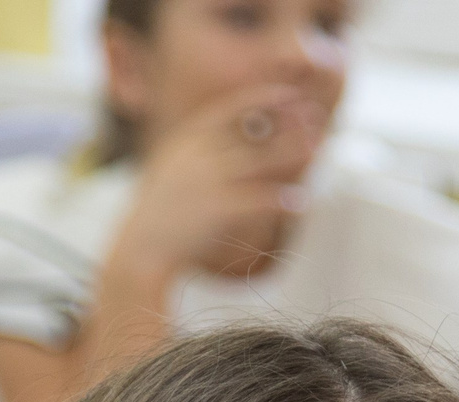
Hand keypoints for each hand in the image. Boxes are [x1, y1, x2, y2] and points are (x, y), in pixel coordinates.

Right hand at [99, 82, 326, 293]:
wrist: (140, 250)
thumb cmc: (162, 214)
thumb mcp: (174, 171)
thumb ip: (199, 152)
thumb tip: (230, 141)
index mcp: (187, 142)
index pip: (229, 109)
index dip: (261, 99)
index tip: (288, 94)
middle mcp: (198, 155)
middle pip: (250, 130)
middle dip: (285, 120)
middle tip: (314, 115)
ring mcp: (207, 180)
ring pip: (260, 160)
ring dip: (291, 152)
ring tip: (317, 148)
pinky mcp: (216, 210)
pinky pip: (258, 201)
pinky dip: (282, 201)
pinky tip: (301, 203)